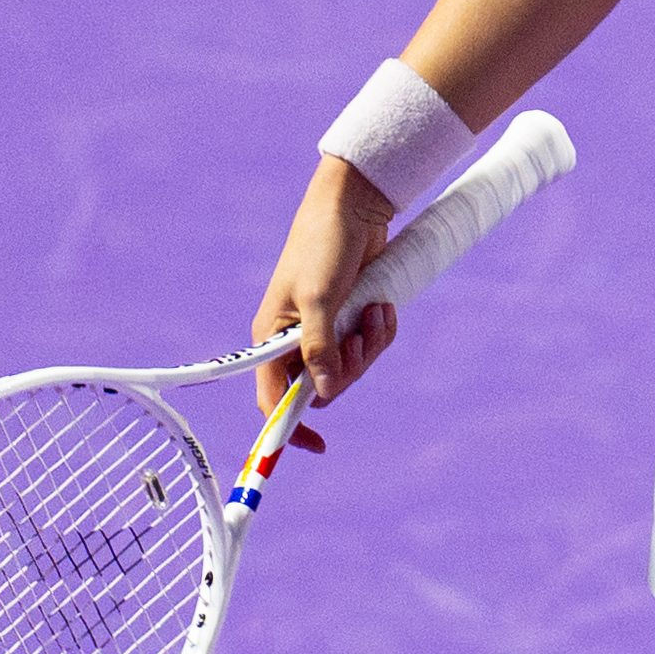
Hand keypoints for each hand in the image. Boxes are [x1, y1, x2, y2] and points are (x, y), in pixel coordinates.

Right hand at [250, 160, 399, 435]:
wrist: (354, 208)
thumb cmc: (323, 246)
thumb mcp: (319, 299)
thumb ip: (318, 348)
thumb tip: (322, 392)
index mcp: (271, 338)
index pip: (272, 398)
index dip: (288, 427)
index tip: (317, 446)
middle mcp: (295, 340)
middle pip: (322, 388)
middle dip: (350, 369)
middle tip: (360, 338)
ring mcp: (326, 331)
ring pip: (351, 369)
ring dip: (371, 346)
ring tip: (376, 311)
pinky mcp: (351, 318)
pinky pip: (369, 345)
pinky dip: (380, 331)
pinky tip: (383, 306)